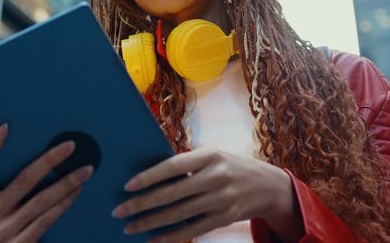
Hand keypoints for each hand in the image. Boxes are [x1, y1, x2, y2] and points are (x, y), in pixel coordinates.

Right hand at [0, 124, 93, 242]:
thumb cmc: (6, 225)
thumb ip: (5, 186)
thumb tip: (35, 149)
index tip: (6, 127)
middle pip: (23, 180)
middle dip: (49, 160)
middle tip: (70, 146)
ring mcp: (3, 232)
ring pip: (41, 200)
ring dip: (67, 183)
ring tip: (85, 170)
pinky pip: (47, 219)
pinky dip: (64, 203)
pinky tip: (77, 192)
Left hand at [111, 147, 298, 242]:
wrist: (270, 186)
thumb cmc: (233, 166)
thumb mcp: (215, 155)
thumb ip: (189, 163)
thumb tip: (152, 174)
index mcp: (210, 155)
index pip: (173, 166)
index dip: (149, 176)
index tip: (128, 185)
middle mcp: (216, 176)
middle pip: (172, 193)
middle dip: (142, 204)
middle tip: (119, 211)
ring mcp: (221, 199)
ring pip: (179, 214)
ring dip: (151, 222)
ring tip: (130, 227)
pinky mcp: (225, 218)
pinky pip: (192, 230)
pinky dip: (171, 237)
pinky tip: (154, 240)